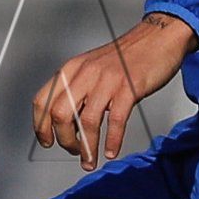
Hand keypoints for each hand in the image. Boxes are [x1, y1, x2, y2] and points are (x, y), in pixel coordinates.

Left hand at [32, 13, 194, 167]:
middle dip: (64, 140)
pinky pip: (116, 121)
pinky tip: (111, 151)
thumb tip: (67, 123)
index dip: (40, 126)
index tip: (47, 141)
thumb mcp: (91, 69)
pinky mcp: (129, 87)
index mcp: (71, 69)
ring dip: (87, 147)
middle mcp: (85, 73)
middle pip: (60, 114)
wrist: (157, 38)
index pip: (42, 101)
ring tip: (90, 160)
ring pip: (88, 121)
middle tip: (73, 150)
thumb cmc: (126, 57)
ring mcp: (107, 80)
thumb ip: (77, 91)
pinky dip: (112, 141)